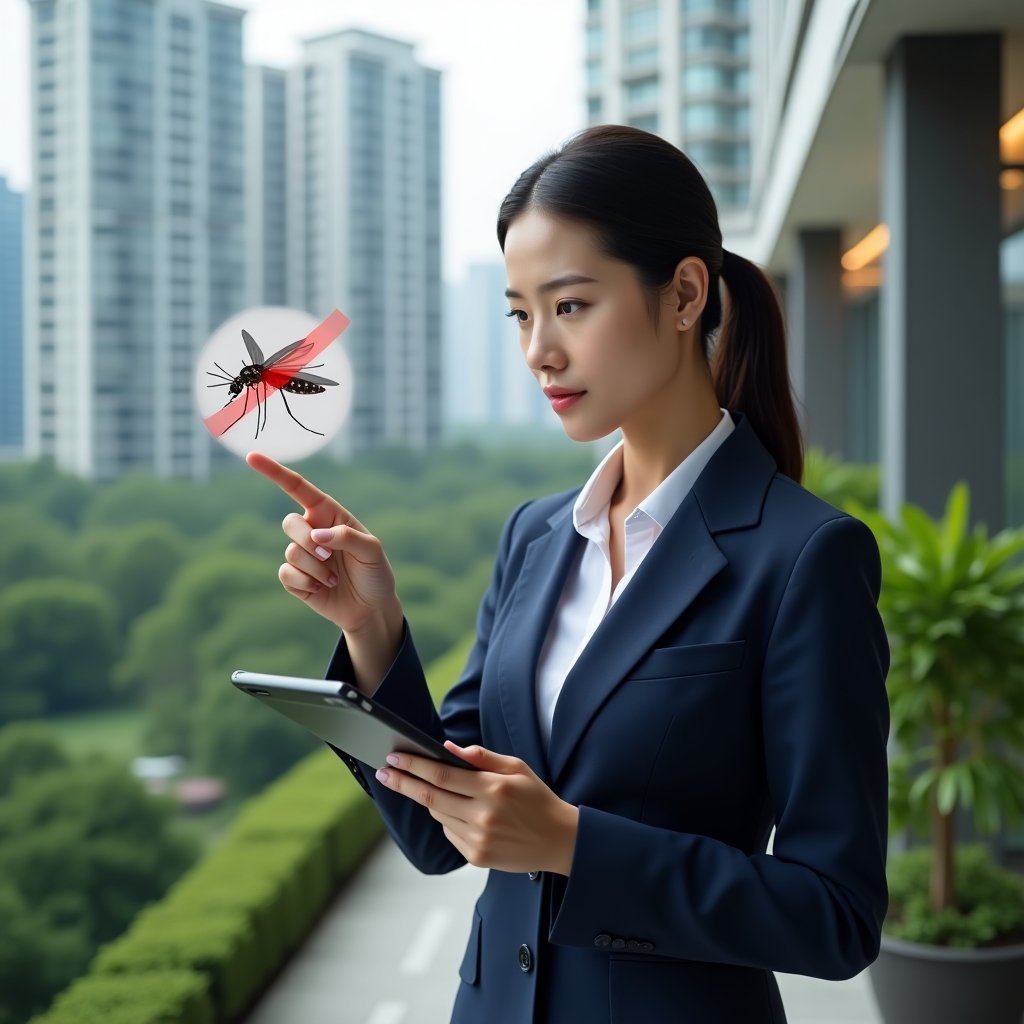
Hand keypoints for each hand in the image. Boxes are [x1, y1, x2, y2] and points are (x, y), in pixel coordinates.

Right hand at [245, 450, 400, 634]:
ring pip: (290, 552)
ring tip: (334, 578)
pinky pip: (285, 574)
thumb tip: (317, 535)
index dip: (274, 472)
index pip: (297, 488)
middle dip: (309, 542)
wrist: (371, 608)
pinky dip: (306, 582)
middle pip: (290, 523)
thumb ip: (348, 537)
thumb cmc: (375, 573)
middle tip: (331, 557)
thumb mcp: (372, 551)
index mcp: (329, 514)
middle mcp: (311, 530)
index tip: (252, 456)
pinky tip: (322, 588)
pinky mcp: (294, 579)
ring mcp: (301, 555)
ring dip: (316, 568)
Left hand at [374, 741, 579, 875]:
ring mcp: (478, 839)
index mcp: (493, 788)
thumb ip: (482, 757)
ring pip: (438, 814)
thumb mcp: (517, 768)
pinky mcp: (476, 857)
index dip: (414, 765)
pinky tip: (457, 811)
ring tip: (426, 786)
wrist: (559, 841)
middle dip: (403, 782)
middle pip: (431, 796)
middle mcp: (483, 816)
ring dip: (427, 799)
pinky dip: (446, 818)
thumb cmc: (538, 799)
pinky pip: (449, 832)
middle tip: (384, 772)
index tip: (394, 758)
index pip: (442, 774)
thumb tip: (448, 748)